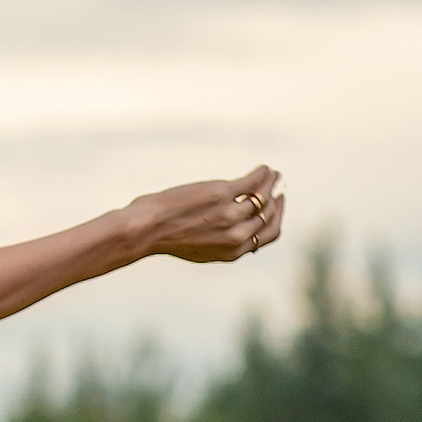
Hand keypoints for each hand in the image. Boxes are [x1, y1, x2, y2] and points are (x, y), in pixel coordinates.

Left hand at [128, 165, 285, 264]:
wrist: (143, 229)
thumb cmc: (164, 236)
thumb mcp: (198, 247)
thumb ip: (220, 242)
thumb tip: (234, 229)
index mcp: (231, 252)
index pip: (268, 236)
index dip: (276, 219)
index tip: (277, 205)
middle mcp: (235, 236)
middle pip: (269, 215)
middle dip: (276, 200)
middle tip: (275, 186)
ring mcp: (231, 214)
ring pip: (263, 196)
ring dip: (270, 182)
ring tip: (270, 173)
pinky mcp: (222, 194)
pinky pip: (253, 181)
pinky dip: (262, 173)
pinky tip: (263, 168)